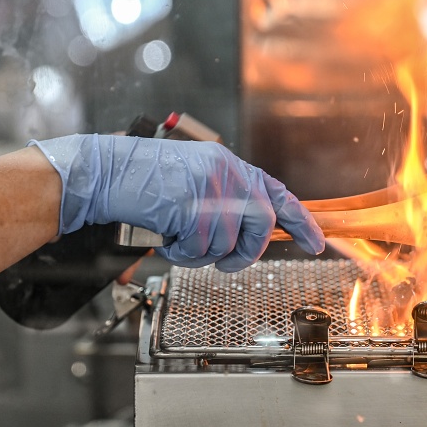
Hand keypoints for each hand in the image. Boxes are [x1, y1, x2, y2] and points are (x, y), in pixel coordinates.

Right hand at [29, 134, 324, 271]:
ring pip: (228, 242)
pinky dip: (183, 253)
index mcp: (232, 167)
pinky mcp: (191, 205)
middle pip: (262, 223)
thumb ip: (228, 199)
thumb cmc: (148, 181)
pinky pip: (201, 247)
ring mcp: (211, 188)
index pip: (279, 195)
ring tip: (180, 238)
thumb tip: (254, 232)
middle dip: (245, 250)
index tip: (317, 243)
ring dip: (203, 253)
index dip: (302, 222)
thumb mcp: (198, 180)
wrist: (108, 172)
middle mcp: (228, 173)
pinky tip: (168, 236)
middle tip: (224, 259)